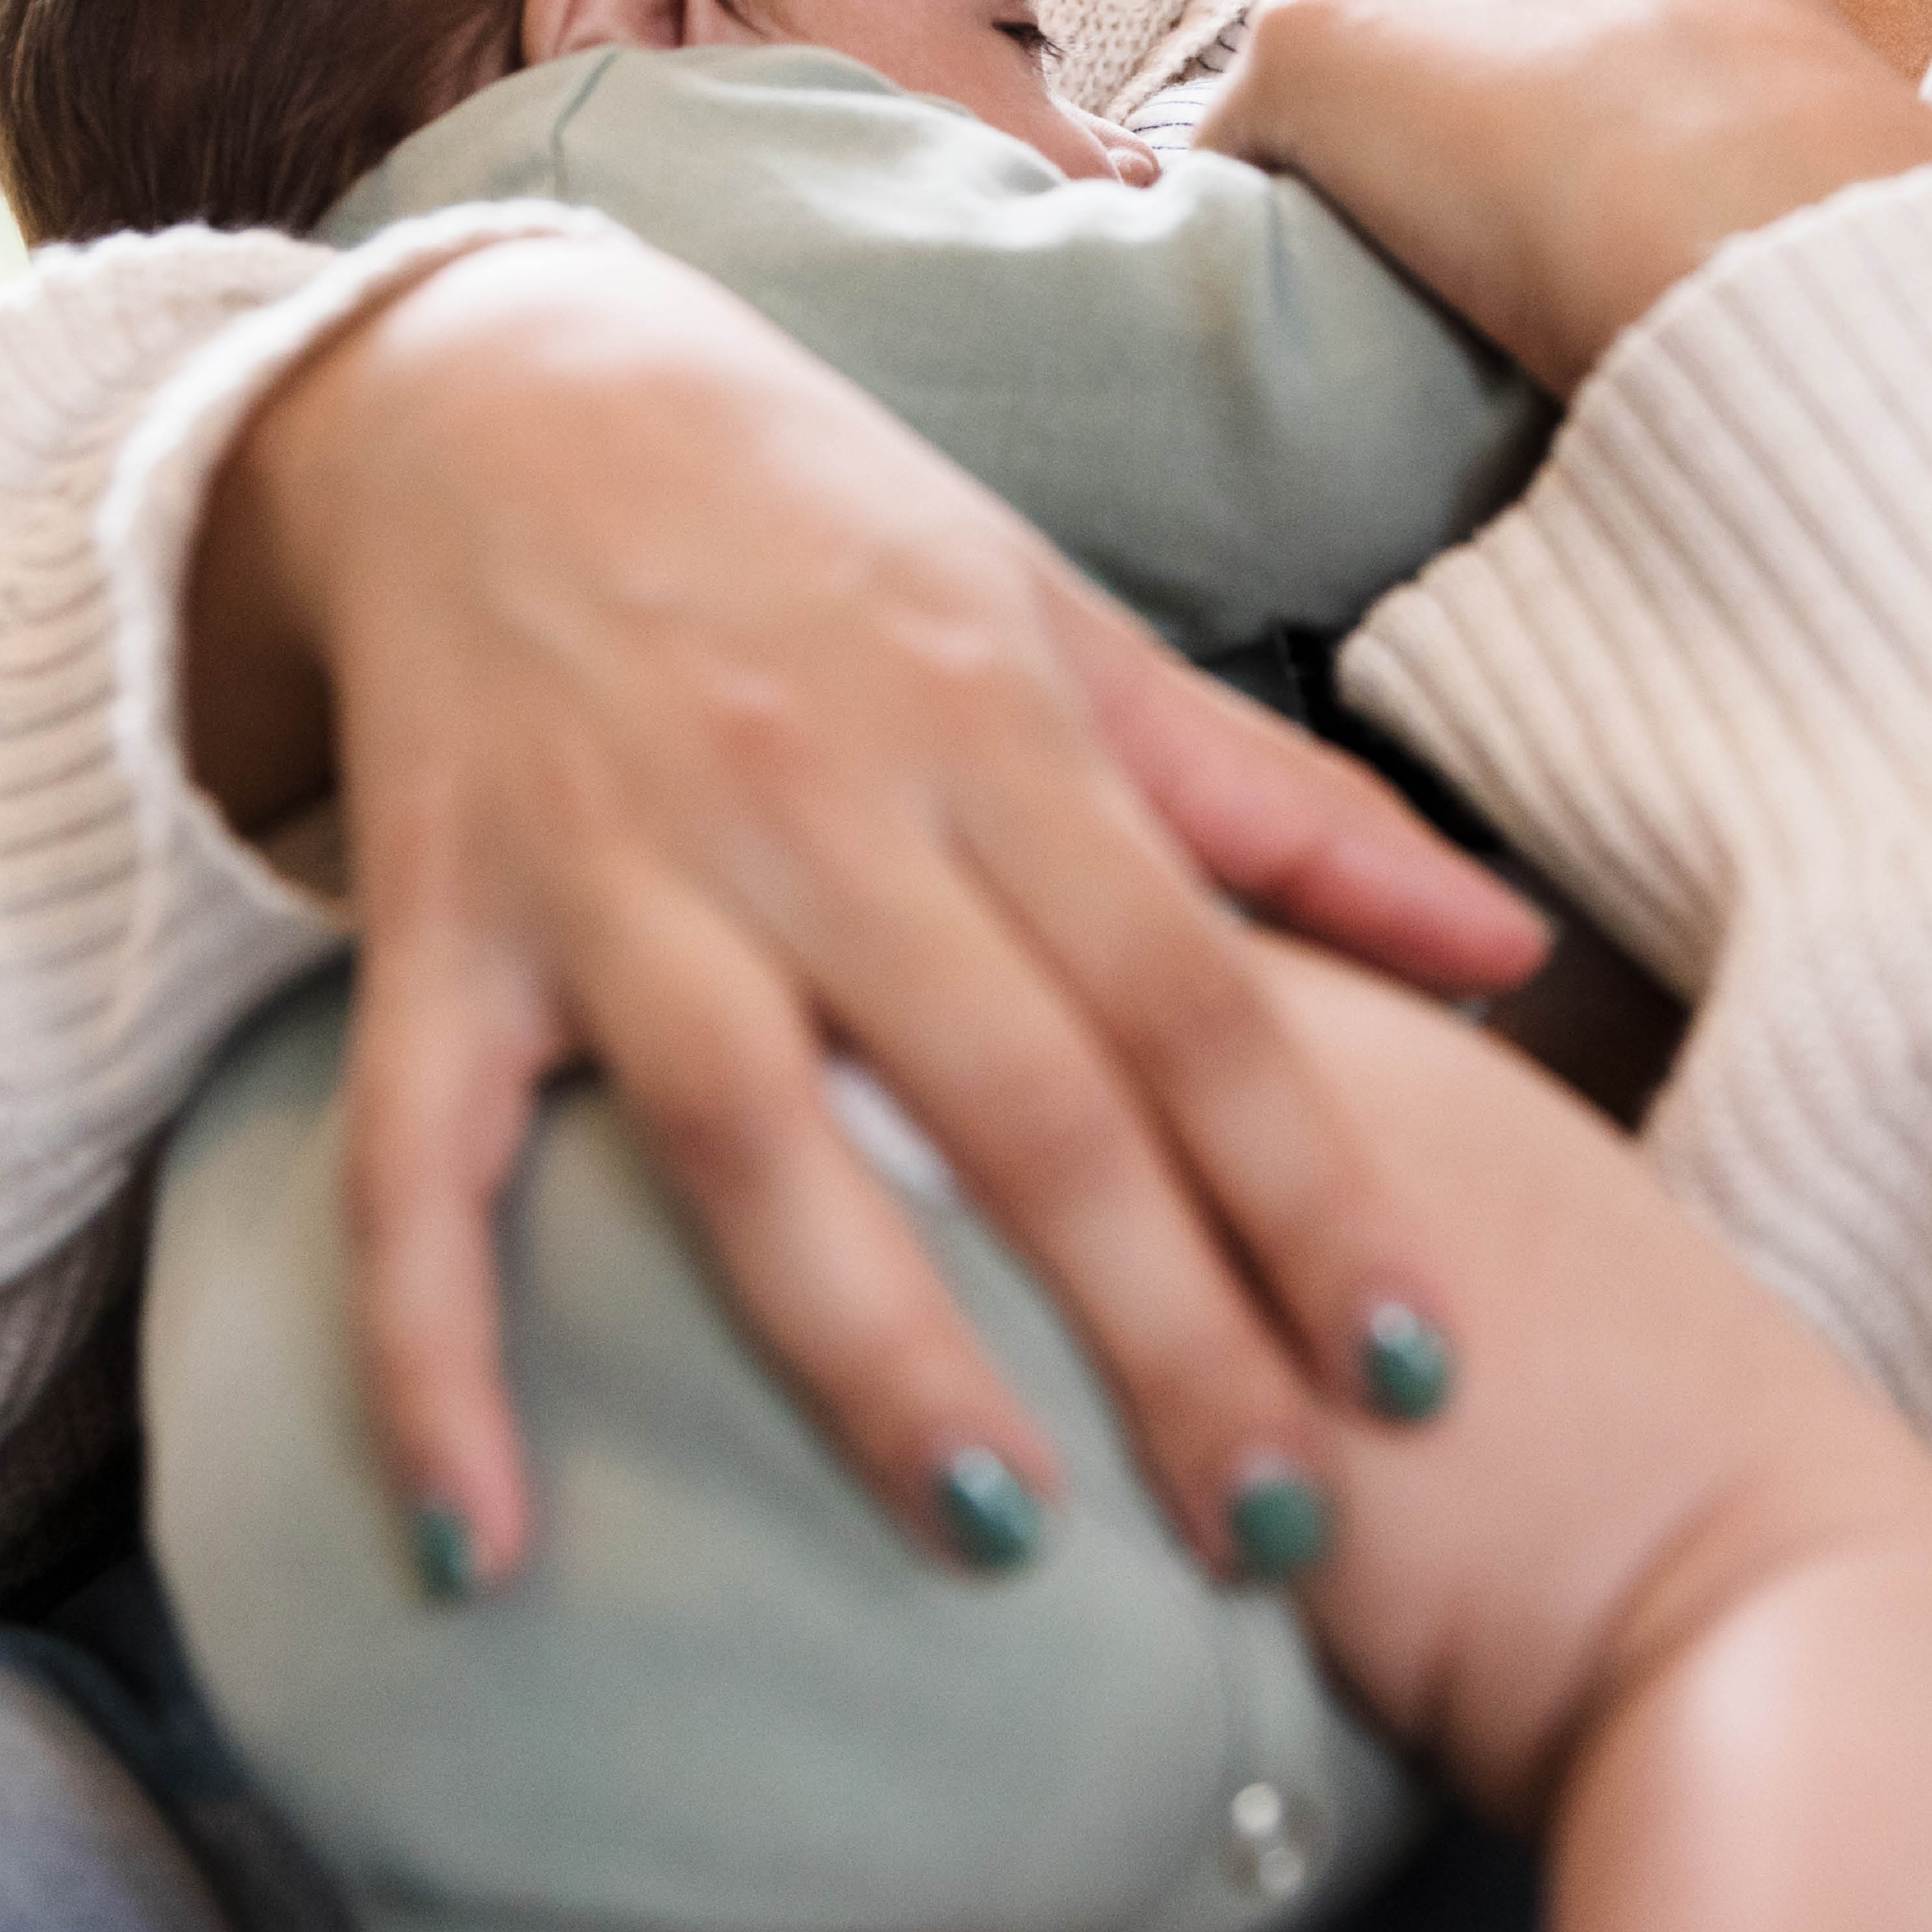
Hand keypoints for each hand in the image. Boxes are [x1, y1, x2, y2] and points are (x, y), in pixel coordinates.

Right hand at [186, 236, 1551, 1589]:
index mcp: (988, 725)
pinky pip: (417, 1165)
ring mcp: (610, 870)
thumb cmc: (806, 516)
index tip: (1423, 1375)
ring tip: (1000, 1544)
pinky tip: (474, 1550)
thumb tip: (1514, 957)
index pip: (1190, 992)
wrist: (481, 381)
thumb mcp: (1056, 621)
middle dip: (1160, 1329)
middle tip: (1276, 1538)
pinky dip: (429, 1356)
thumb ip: (1278, 810)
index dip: (1317, 1190)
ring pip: (749, 1141)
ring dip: (871, 1354)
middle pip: (1012, 1096)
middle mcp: (811, 802)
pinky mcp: (434, 925)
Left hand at [1195, 0, 1931, 393]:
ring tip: (1372, 269)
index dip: (1528, 69)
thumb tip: (1766, 208)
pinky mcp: (1306, 35)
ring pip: (1324, 64)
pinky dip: (1245, 216)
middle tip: (1454, 222)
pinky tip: (1285, 296)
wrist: (1758, 223)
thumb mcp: (1814, 118)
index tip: (1540, 162)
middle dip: (1419, 90)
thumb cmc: (1830, 206)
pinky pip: (1233, 144)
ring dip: (1336, 150)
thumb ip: (1750, 114)